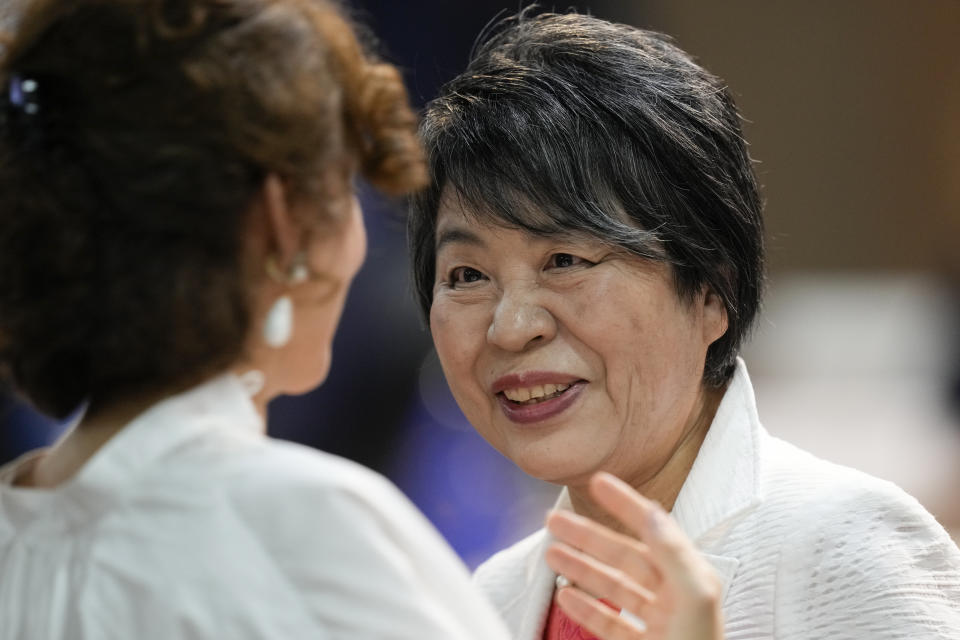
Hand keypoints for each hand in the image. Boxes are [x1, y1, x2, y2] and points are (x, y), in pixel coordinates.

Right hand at [544, 472, 722, 639]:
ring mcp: (660, 627)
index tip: (598, 482)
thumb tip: (652, 513)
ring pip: (613, 588)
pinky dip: (587, 609)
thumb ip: (674, 553)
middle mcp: (675, 598)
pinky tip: (566, 597)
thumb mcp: (695, 599)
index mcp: (691, 579)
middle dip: (588, 536)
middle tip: (553, 521)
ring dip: (581, 569)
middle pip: (624, 556)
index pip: (655, 530)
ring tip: (550, 554)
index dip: (626, 503)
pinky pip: (611, 624)